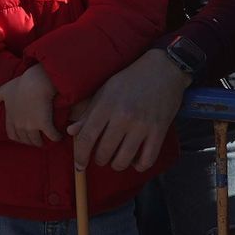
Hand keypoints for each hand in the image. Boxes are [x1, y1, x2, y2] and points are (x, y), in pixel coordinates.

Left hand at [0, 64, 59, 146]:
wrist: (36, 81)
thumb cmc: (21, 83)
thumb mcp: (4, 90)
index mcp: (11, 118)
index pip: (12, 135)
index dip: (19, 137)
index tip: (25, 136)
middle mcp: (19, 124)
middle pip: (25, 140)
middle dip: (31, 141)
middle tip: (39, 139)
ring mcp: (31, 126)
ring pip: (37, 141)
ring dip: (43, 141)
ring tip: (49, 139)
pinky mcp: (44, 124)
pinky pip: (51, 136)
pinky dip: (55, 137)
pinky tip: (59, 136)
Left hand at [67, 49, 188, 171]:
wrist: (164, 68)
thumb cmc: (131, 79)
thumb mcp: (105, 91)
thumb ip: (88, 113)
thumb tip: (71, 132)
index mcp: (107, 104)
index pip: (86, 138)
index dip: (80, 156)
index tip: (80, 165)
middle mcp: (123, 116)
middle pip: (104, 153)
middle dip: (99, 159)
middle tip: (102, 155)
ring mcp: (142, 125)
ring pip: (123, 160)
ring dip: (117, 164)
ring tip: (117, 158)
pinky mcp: (159, 130)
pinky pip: (146, 160)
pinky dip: (138, 166)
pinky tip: (135, 160)